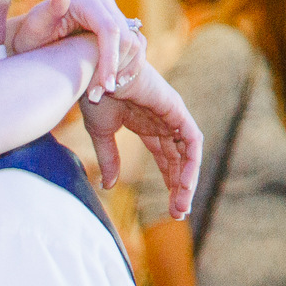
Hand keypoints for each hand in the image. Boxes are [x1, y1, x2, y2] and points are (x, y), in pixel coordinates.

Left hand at [9, 0, 143, 100]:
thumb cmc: (31, 35)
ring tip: (98, 93)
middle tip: (96, 96)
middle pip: (125, 38)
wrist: (34, 40)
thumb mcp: (37, 24)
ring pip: (132, 44)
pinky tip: (107, 84)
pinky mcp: (115, 24)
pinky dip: (123, 68)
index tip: (105, 88)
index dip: (110, 60)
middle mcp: (103, 1)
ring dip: (119, 71)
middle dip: (114, 70)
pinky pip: (132, 47)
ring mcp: (111, 11)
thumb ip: (50, 7)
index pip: (109, 30)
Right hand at [82, 58, 202, 213]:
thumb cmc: (94, 95)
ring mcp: (172, 114)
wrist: (94, 72)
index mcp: (148, 125)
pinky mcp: (175, 109)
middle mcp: (164, 121)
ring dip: (187, 180)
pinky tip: (185, 183)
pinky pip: (192, 139)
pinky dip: (191, 161)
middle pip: (179, 160)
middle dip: (179, 188)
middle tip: (178, 214)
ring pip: (188, 154)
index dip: (169, 183)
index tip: (170, 210)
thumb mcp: (101, 134)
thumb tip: (108, 186)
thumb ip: (109, 159)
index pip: (166, 159)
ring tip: (180, 205)